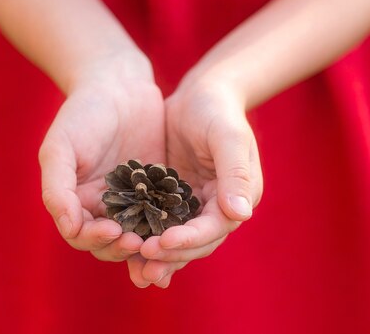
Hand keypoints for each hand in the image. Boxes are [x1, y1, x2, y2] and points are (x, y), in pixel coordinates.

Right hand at [39, 55, 164, 262]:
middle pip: (111, 242)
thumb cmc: (82, 113)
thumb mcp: (60, 146)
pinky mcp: (160, 190)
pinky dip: (171, 225)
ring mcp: (134, 200)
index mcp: (76, 201)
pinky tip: (183, 226)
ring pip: (141, 233)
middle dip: (123, 247)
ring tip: (162, 241)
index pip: (81, 235)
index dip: (95, 239)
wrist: (119, 83)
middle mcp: (104, 206)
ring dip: (149, 242)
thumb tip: (68, 228)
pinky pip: (165, 214)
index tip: (113, 232)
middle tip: (140, 242)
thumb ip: (57, 187)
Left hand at [128, 77, 263, 287]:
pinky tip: (128, 250)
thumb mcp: (228, 135)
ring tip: (136, 273)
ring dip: (160, 258)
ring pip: (178, 240)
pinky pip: (162, 225)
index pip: (215, 228)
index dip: (189, 240)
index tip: (161, 243)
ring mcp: (196, 205)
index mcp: (239, 196)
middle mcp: (219, 206)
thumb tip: (240, 214)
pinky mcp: (174, 200)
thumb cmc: (217, 109)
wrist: (200, 95)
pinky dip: (149, 239)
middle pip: (197, 242)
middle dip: (171, 256)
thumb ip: (235, 173)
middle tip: (143, 265)